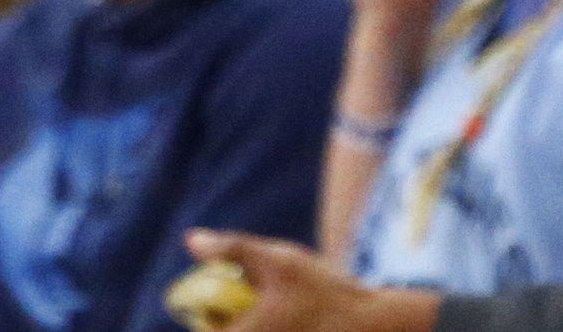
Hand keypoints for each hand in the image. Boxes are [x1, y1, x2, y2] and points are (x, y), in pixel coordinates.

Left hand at [178, 233, 438, 331]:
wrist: (370, 326)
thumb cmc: (323, 294)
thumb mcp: (276, 260)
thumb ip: (231, 249)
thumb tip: (192, 240)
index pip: (201, 318)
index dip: (212, 295)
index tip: (237, 279)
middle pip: (224, 327)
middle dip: (238, 305)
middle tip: (271, 289)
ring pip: (248, 328)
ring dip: (257, 314)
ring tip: (291, 304)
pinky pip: (267, 330)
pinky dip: (275, 322)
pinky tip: (300, 315)